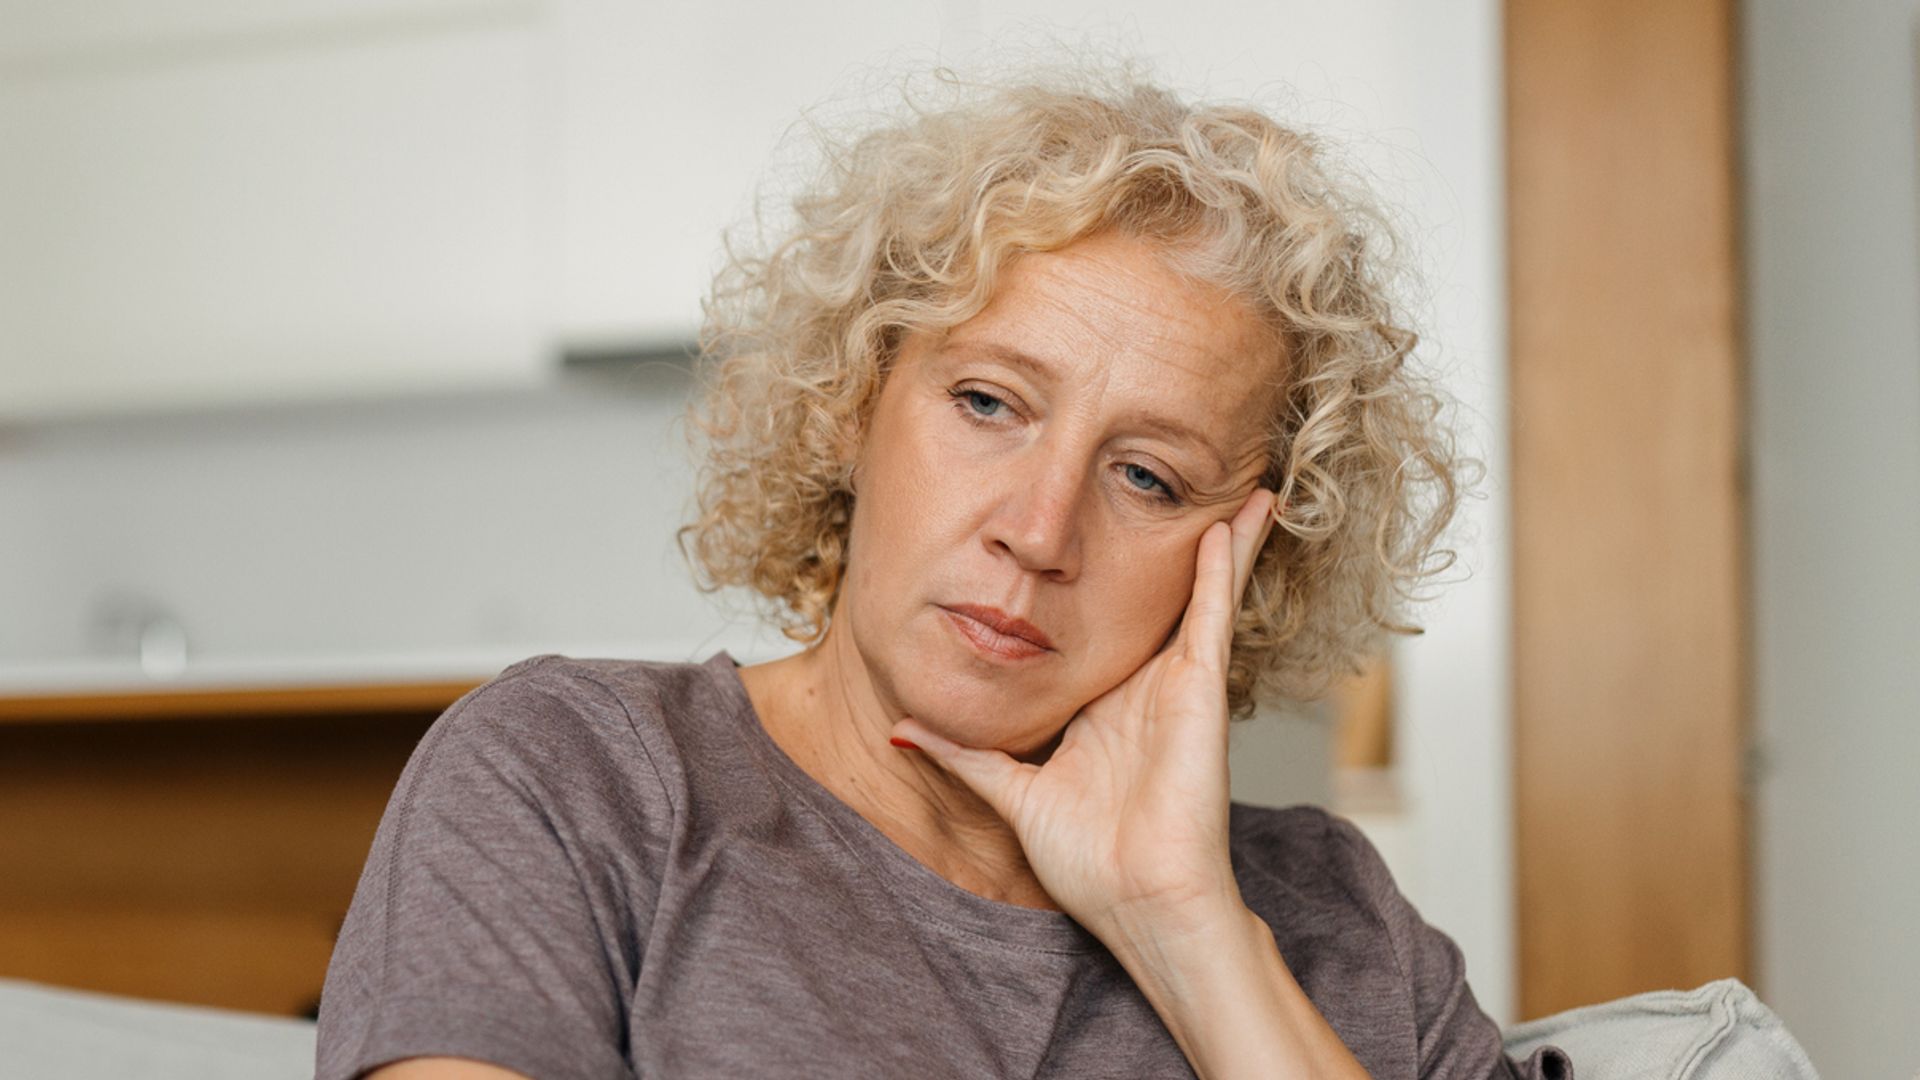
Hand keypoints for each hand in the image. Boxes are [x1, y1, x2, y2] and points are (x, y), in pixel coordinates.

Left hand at [890, 486, 1277, 944]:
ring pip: (1205, 597)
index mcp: (1106, 705)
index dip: (1116, 582)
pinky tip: (1229, 527)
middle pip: (1169, 599)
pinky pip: (1210, 619)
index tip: (1111, 534)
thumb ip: (964, 755)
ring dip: (1226, 543)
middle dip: (1188, 548)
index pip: (1112, 626)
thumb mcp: (1011, 793)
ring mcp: (1177, 686)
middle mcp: (1145, 687)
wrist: (1139, 902)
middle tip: (1202, 492)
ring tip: (1248, 490)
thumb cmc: (1093, 864)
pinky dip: (1220, 572)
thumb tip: (903, 730)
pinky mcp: (1199, 693)